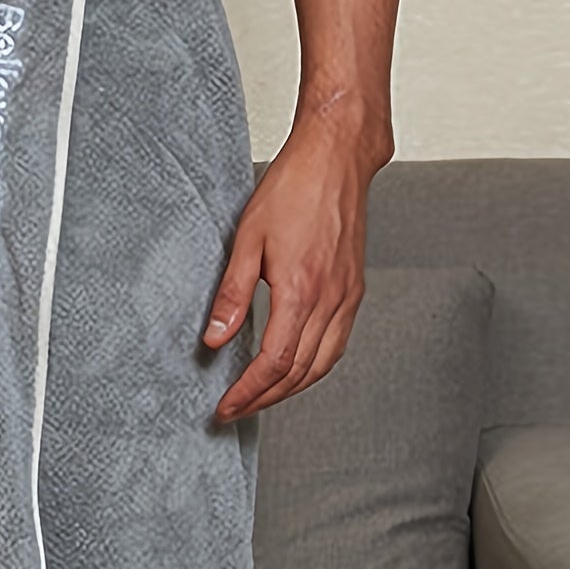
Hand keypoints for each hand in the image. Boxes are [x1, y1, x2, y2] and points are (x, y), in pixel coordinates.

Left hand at [200, 111, 388, 422]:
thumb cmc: (294, 188)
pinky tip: (296, 367)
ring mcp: (348, 296)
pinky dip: (315, 367)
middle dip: (265, 399)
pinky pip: (338, 344)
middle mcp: (331, 299)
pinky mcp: (355, 289)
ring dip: (291, 389)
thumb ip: (231, 294)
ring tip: (261, 398)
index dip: (248, 392)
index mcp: (301, 290)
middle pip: (299, 372)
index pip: (274, 362)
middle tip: (236, 410)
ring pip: (323, 364)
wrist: (336, 158)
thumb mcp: (247, 238)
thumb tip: (215, 339)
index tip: (226, 407)